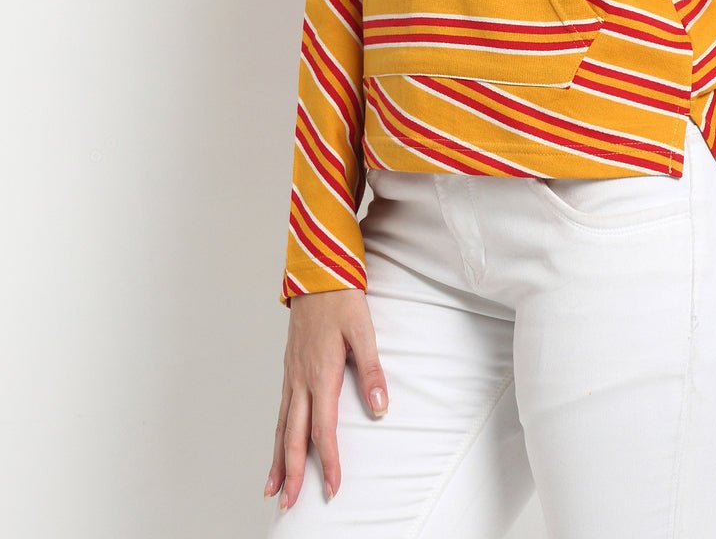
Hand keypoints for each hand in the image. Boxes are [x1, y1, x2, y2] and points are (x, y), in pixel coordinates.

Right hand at [264, 289, 389, 512]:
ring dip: (278, 459)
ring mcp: (291, 374)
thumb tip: (381, 407)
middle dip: (291, 473)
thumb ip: (372, 370)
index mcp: (321, 373)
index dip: (329, 460)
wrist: (317, 273)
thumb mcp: (364, 331)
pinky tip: (278, 445)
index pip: (323, 429)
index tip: (332, 487)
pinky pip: (280, 409)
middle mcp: (301, 379)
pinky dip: (277, 434)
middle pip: (294, 436)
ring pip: (282, 425)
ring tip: (272, 488)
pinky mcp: (289, 368)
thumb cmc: (342, 301)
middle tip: (288, 504)